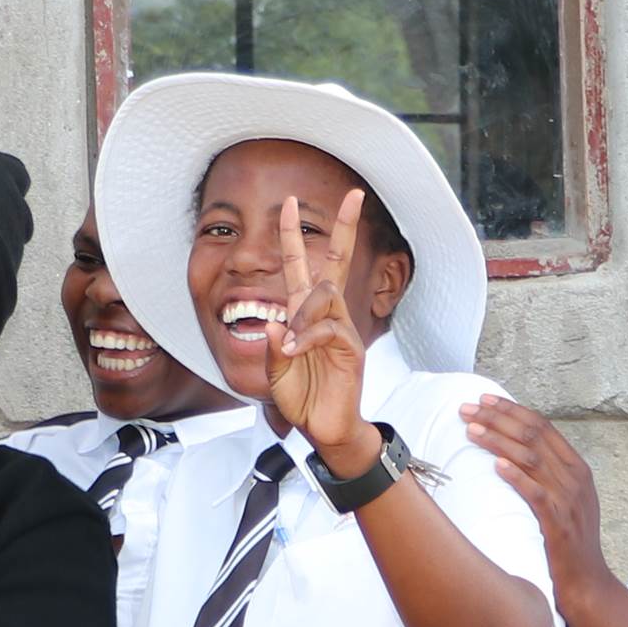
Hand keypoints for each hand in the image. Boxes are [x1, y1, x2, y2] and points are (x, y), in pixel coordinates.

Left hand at [273, 187, 378, 467]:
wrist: (324, 430)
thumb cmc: (302, 398)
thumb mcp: (275, 373)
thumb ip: (274, 350)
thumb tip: (277, 326)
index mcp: (304, 315)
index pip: (302, 267)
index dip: (294, 235)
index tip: (291, 203)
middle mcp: (326, 316)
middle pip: (335, 264)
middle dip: (344, 228)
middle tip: (354, 196)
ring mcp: (341, 330)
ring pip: (325, 296)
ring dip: (304, 313)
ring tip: (292, 344)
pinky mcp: (351, 349)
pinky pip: (329, 328)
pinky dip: (308, 337)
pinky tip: (297, 352)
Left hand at [461, 394, 615, 609]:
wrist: (588, 583)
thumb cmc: (570, 543)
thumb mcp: (565, 500)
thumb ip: (548, 475)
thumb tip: (516, 451)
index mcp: (577, 468)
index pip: (543, 427)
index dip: (512, 410)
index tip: (485, 400)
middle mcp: (575, 478)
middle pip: (533, 436)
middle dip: (498, 418)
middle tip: (467, 409)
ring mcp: (568, 500)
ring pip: (531, 459)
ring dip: (498, 441)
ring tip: (471, 430)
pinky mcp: (559, 523)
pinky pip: (536, 494)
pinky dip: (517, 476)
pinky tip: (496, 465)